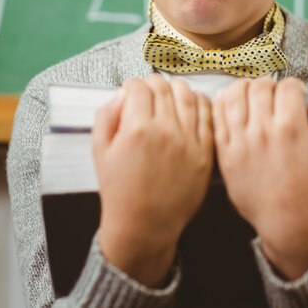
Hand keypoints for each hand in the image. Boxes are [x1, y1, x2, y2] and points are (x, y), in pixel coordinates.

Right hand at [93, 74, 213, 286]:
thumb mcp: (100, 151)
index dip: (132, 84)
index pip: (139, 87)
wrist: (145, 225)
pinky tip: (190, 104)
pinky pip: (207, 114)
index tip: (131, 89)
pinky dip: (199, 102)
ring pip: (188, 94)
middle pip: (164, 86)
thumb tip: (122, 95)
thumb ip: (106, 115)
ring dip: (176, 88)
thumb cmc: (121, 191)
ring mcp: (189, 141)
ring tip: (168, 95)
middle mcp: (166, 131)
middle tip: (148, 91)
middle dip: (152, 83)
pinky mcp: (205, 151)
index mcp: (138, 129)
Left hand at [212, 76, 307, 279]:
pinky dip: (221, 103)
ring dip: (244, 87)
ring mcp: (242, 142)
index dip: (295, 85)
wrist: (293, 223)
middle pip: (261, 87)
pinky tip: (227, 100)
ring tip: (251, 90)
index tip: (296, 91)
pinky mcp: (227, 153)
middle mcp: (264, 131)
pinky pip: (218, 119)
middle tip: (275, 92)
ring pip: (234, 96)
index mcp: (292, 128)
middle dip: (271, 84)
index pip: (288, 87)